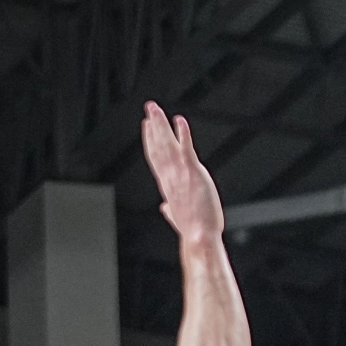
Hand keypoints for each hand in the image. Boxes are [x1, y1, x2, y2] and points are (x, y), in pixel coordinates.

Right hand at [141, 101, 224, 242]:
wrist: (199, 237)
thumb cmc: (192, 229)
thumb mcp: (177, 217)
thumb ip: (170, 209)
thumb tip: (164, 208)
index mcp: (167, 184)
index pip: (155, 157)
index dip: (150, 140)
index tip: (147, 126)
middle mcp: (170, 176)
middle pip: (158, 146)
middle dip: (153, 125)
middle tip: (149, 108)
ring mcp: (180, 173)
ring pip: (167, 144)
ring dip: (161, 124)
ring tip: (156, 108)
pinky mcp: (193, 173)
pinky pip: (186, 149)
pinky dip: (183, 134)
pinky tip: (180, 121)